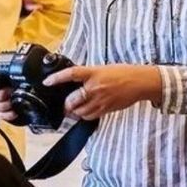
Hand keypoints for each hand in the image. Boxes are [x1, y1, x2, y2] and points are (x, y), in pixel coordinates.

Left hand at [43, 64, 163, 120]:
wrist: (139, 82)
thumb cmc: (122, 73)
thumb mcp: (102, 69)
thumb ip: (88, 75)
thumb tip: (74, 81)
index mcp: (94, 73)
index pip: (71, 74)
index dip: (57, 78)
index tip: (47, 82)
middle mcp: (95, 87)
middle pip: (72, 100)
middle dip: (66, 104)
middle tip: (64, 104)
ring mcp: (101, 100)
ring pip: (80, 111)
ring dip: (73, 112)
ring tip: (72, 109)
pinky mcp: (106, 109)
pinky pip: (90, 116)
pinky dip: (84, 116)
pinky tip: (84, 112)